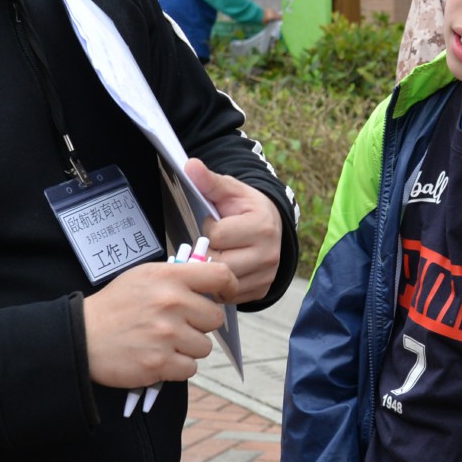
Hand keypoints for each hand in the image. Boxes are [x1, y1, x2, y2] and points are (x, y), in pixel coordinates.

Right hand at [83, 259, 237, 388]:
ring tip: (162, 342)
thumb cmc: (115, 306)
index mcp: (169, 277)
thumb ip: (177, 277)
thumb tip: (212, 283)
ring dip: (188, 348)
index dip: (229, 286)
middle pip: (215, 319)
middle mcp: (171, 303)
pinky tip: (158, 357)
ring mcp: (166, 334)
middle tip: (177, 325)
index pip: (219, 276)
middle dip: (201, 325)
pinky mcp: (160, 362)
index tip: (225, 295)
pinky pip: (190, 368)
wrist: (81, 337)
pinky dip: (177, 367)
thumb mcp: (143, 277)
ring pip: (204, 347)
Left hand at [184, 159, 281, 304]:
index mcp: (262, 226)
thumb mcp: (228, 190)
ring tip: (222, 253)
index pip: (217, 235)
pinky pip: (231, 296)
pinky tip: (227, 267)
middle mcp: (270, 253)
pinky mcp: (263, 289)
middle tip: (218, 241)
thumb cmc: (245, 207)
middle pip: (220, 262)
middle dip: (211, 251)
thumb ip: (208, 181)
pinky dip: (223, 285)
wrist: (271, 224)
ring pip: (223, 282)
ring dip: (215, 269)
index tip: (219, 222)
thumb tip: (190, 165)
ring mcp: (268, 274)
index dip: (210, 228)